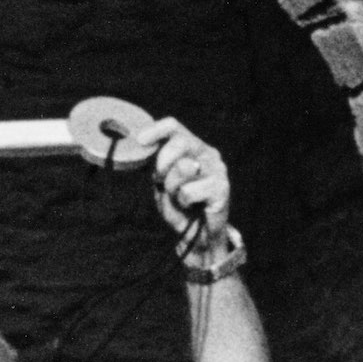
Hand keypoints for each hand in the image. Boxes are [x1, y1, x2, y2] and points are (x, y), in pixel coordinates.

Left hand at [146, 119, 229, 247]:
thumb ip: (157, 165)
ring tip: (181, 198)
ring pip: (183, 168)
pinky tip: (193, 206)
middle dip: (163, 165)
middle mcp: (207, 153)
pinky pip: (189, 191)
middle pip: (179, 143)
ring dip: (173, 188)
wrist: (198, 234)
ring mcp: (217, 169)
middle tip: (162, 182)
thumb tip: (148, 148)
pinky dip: (184, 202)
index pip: (174, 127)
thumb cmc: (180, 205)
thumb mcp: (162, 182)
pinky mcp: (222, 187)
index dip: (155, 130)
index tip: (140, 140)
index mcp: (192, 147)